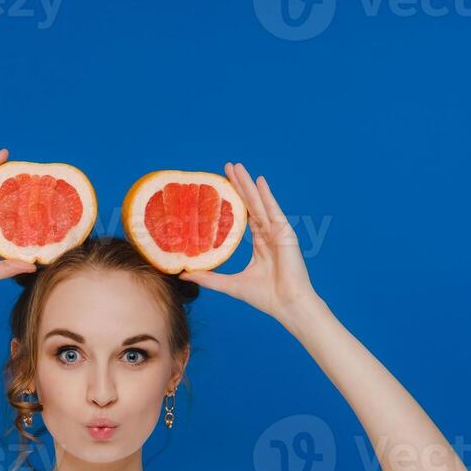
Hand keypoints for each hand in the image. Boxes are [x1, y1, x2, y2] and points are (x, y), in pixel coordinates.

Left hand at [180, 162, 319, 320]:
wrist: (288, 304)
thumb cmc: (265, 298)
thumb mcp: (230, 285)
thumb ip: (208, 278)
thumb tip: (183, 275)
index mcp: (260, 244)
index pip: (244, 216)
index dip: (233, 201)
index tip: (220, 186)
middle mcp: (268, 235)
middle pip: (251, 204)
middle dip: (239, 185)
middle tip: (227, 166)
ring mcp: (278, 232)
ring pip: (259, 203)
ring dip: (248, 184)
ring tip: (237, 167)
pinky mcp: (285, 233)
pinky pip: (273, 210)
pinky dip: (266, 195)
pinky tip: (258, 181)